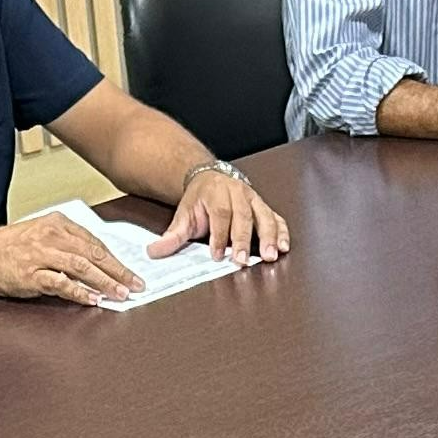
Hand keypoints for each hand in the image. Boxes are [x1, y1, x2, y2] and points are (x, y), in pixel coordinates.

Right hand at [0, 208, 147, 304]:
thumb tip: (98, 263)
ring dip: (105, 282)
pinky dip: (79, 291)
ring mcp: (41, 255)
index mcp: (58, 223)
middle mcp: (51, 236)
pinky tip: (93, 299)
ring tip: (120, 293)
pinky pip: (60, 283)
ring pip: (81, 267)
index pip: (95, 242)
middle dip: (118, 271)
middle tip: (136, 284)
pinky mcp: (31, 274)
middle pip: (93, 254)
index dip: (116, 259)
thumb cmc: (10, 247)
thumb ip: (68, 244)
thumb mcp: (42, 234)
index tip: (131, 272)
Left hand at [163, 163, 291, 263]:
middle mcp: (238, 194)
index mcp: (216, 194)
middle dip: (243, 240)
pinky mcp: (264, 207)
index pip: (220, 215)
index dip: (219, 236)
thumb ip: (172, 235)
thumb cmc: (200, 200)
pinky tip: (283, 247)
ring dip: (269, 237)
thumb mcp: (184, 215)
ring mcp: (254, 199)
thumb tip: (154, 252)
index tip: (217, 255)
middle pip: (243, 216)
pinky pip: (276, 218)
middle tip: (242, 260)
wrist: (211, 178)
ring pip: (264, 217)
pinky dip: (282, 232)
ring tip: (269, 256)